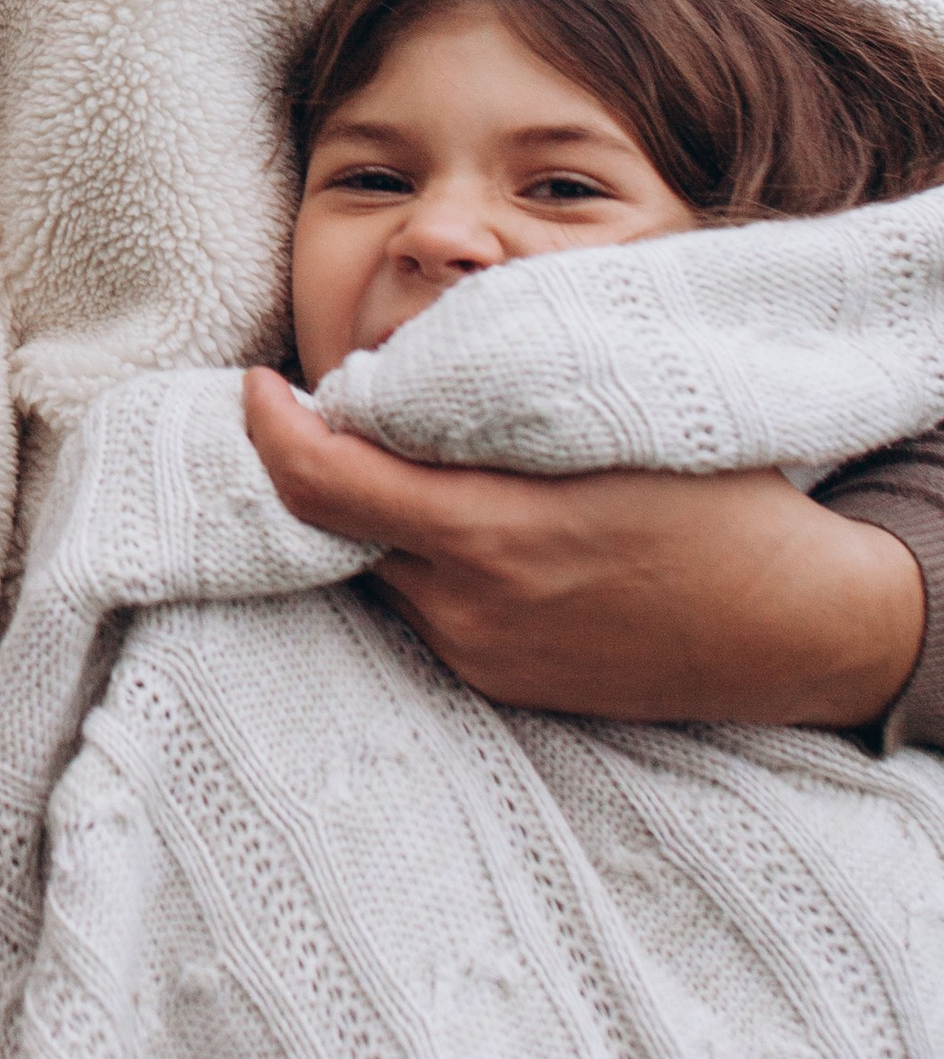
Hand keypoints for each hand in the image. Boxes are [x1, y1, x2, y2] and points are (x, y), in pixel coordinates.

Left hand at [243, 368, 925, 728]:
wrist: (798, 625)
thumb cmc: (718, 502)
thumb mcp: (609, 425)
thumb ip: (492, 404)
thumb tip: (391, 372)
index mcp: (491, 534)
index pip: (324, 484)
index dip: (271, 430)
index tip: (261, 384)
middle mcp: (469, 608)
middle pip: (339, 530)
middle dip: (326, 467)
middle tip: (340, 408)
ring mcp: (482, 657)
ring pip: (380, 571)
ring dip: (379, 519)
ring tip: (420, 463)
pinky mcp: (501, 686)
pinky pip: (426, 611)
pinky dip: (424, 562)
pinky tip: (468, 526)